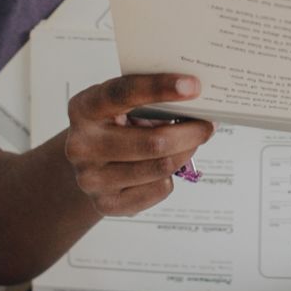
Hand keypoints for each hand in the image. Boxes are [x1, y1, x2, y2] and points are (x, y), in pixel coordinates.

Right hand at [61, 73, 213, 217]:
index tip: (193, 86)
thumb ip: (149, 100)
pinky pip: (159, 189)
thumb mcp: (121, 105)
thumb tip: (197, 101)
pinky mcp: (106, 204)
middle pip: (154, 142)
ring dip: (185, 153)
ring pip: (161, 167)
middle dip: (191, 133)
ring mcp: (91, 178)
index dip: (160, 88)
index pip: (124, 94)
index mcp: (85, 108)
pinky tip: (163, 166)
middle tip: (208, 125)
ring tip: (190, 143)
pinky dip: (170, 176)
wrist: (87, 165)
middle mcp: (82, 145)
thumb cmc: (114, 126)